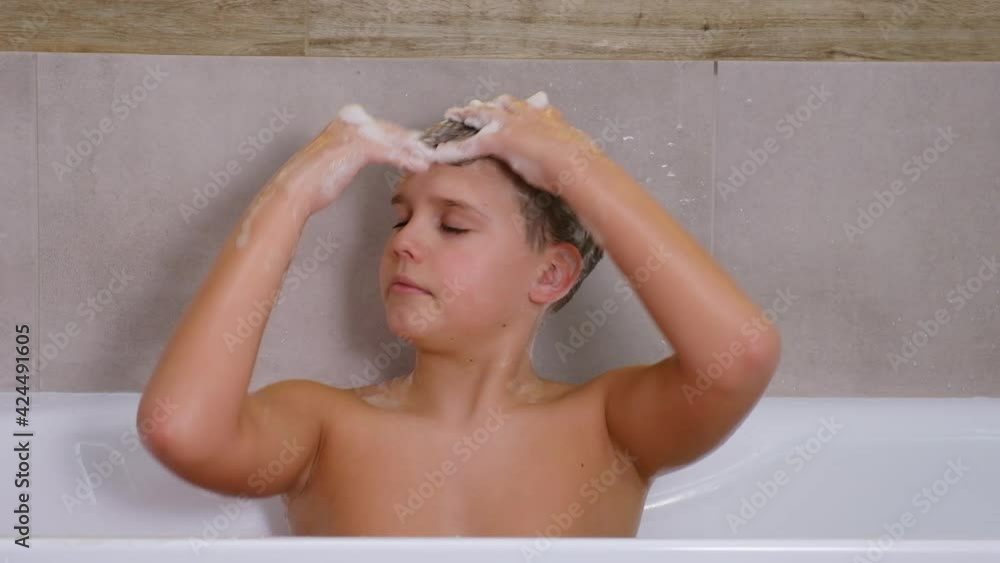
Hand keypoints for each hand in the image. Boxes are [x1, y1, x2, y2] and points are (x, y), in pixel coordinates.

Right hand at [266, 104, 433, 215]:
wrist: (296, 189)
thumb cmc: (311, 182)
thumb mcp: (335, 160)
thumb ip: (350, 154)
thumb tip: (364, 155)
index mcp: (344, 123)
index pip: (380, 127)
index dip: (400, 137)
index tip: (415, 145)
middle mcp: (350, 123)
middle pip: (390, 130)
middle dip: (411, 142)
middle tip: (428, 152)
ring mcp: (354, 133)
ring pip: (393, 140)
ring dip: (412, 151)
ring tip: (427, 160)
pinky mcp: (359, 147)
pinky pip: (390, 152)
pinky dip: (405, 159)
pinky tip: (416, 166)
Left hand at [431, 92, 602, 193]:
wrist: (575, 163)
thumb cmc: (580, 164)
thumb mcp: (576, 151)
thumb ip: (569, 151)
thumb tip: (576, 163)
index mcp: (544, 115)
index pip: (523, 106)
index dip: (510, 106)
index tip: (504, 104)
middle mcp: (525, 114)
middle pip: (498, 105)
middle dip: (483, 106)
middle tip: (470, 105)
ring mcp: (509, 125)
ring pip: (479, 118)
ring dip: (463, 117)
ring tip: (449, 117)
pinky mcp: (496, 140)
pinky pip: (468, 146)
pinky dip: (452, 151)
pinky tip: (438, 155)